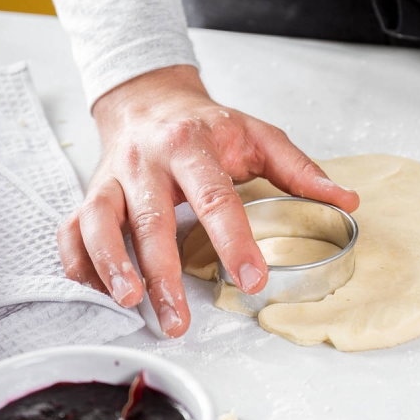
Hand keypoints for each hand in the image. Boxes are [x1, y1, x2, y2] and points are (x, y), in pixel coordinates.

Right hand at [57, 65, 358, 336]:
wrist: (150, 101)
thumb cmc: (207, 124)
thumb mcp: (257, 135)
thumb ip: (298, 169)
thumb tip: (346, 201)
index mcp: (191, 143)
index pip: (215, 197)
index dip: (234, 241)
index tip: (252, 280)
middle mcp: (146, 160)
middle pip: (150, 220)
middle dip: (164, 273)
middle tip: (179, 319)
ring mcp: (112, 178)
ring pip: (98, 222)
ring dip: (111, 265)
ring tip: (130, 303)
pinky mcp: (91, 193)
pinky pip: (72, 229)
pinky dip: (79, 261)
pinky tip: (100, 290)